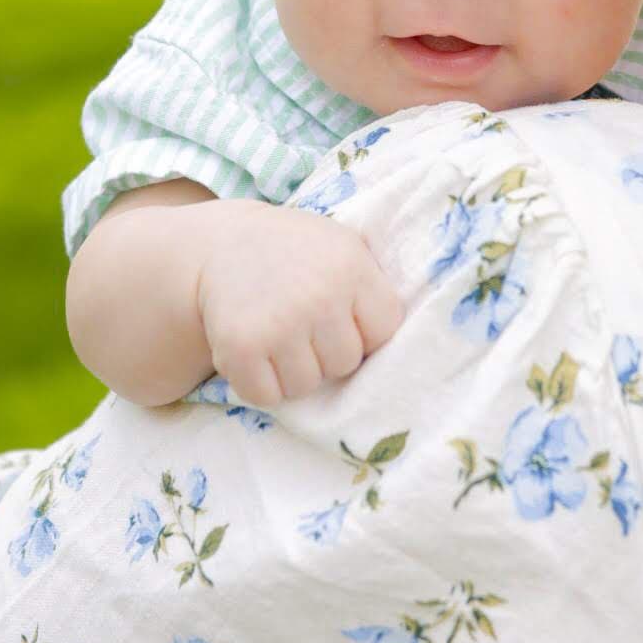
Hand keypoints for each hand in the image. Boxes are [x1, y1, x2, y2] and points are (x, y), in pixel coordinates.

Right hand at [194, 203, 403, 408]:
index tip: (343, 317)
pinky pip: (267, 396)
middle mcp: (320, 296)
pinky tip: (255, 351)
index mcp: (351, 267)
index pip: (385, 331)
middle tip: (303, 323)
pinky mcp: (242, 347)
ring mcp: (280, 323)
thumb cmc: (296, 253)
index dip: (365, 332)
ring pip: (307, 385)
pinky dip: (260, 384)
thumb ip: (373, 285)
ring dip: (294, 371)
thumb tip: (421, 343)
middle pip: (346, 363)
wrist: (222, 245)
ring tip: (278, 335)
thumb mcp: (342, 247)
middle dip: (326, 352)